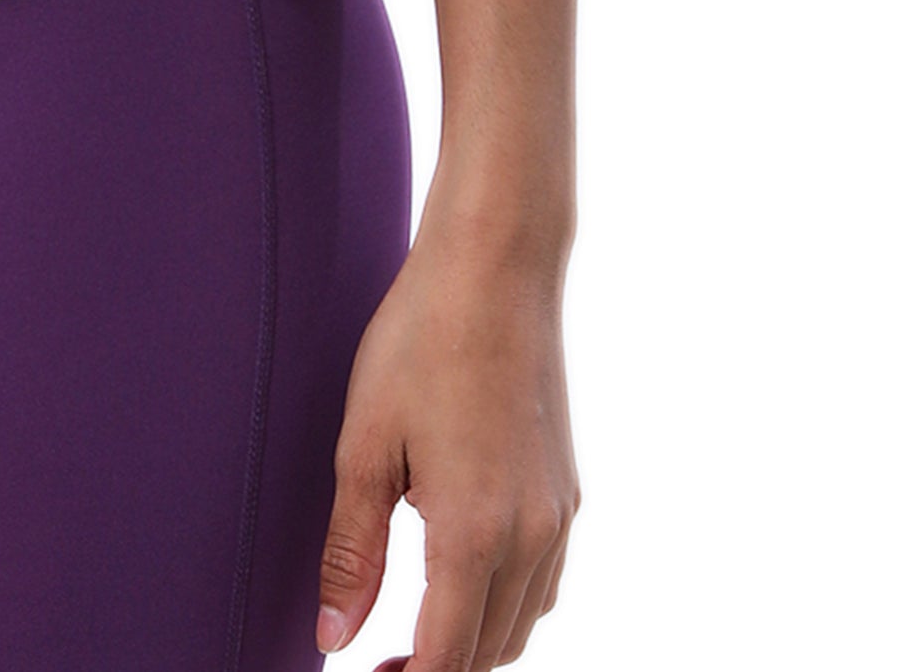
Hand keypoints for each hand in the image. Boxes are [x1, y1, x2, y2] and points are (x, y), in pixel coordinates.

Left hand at [313, 223, 578, 668]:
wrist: (496, 267)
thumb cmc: (421, 341)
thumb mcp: (365, 445)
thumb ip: (350, 551)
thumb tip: (332, 638)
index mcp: (474, 534)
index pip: (447, 659)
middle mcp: (530, 537)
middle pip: (489, 653)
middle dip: (439, 669)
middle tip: (379, 664)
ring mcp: (558, 515)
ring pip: (522, 623)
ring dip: (474, 644)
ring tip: (416, 633)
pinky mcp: (567, 491)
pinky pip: (543, 583)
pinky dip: (506, 605)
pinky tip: (464, 581)